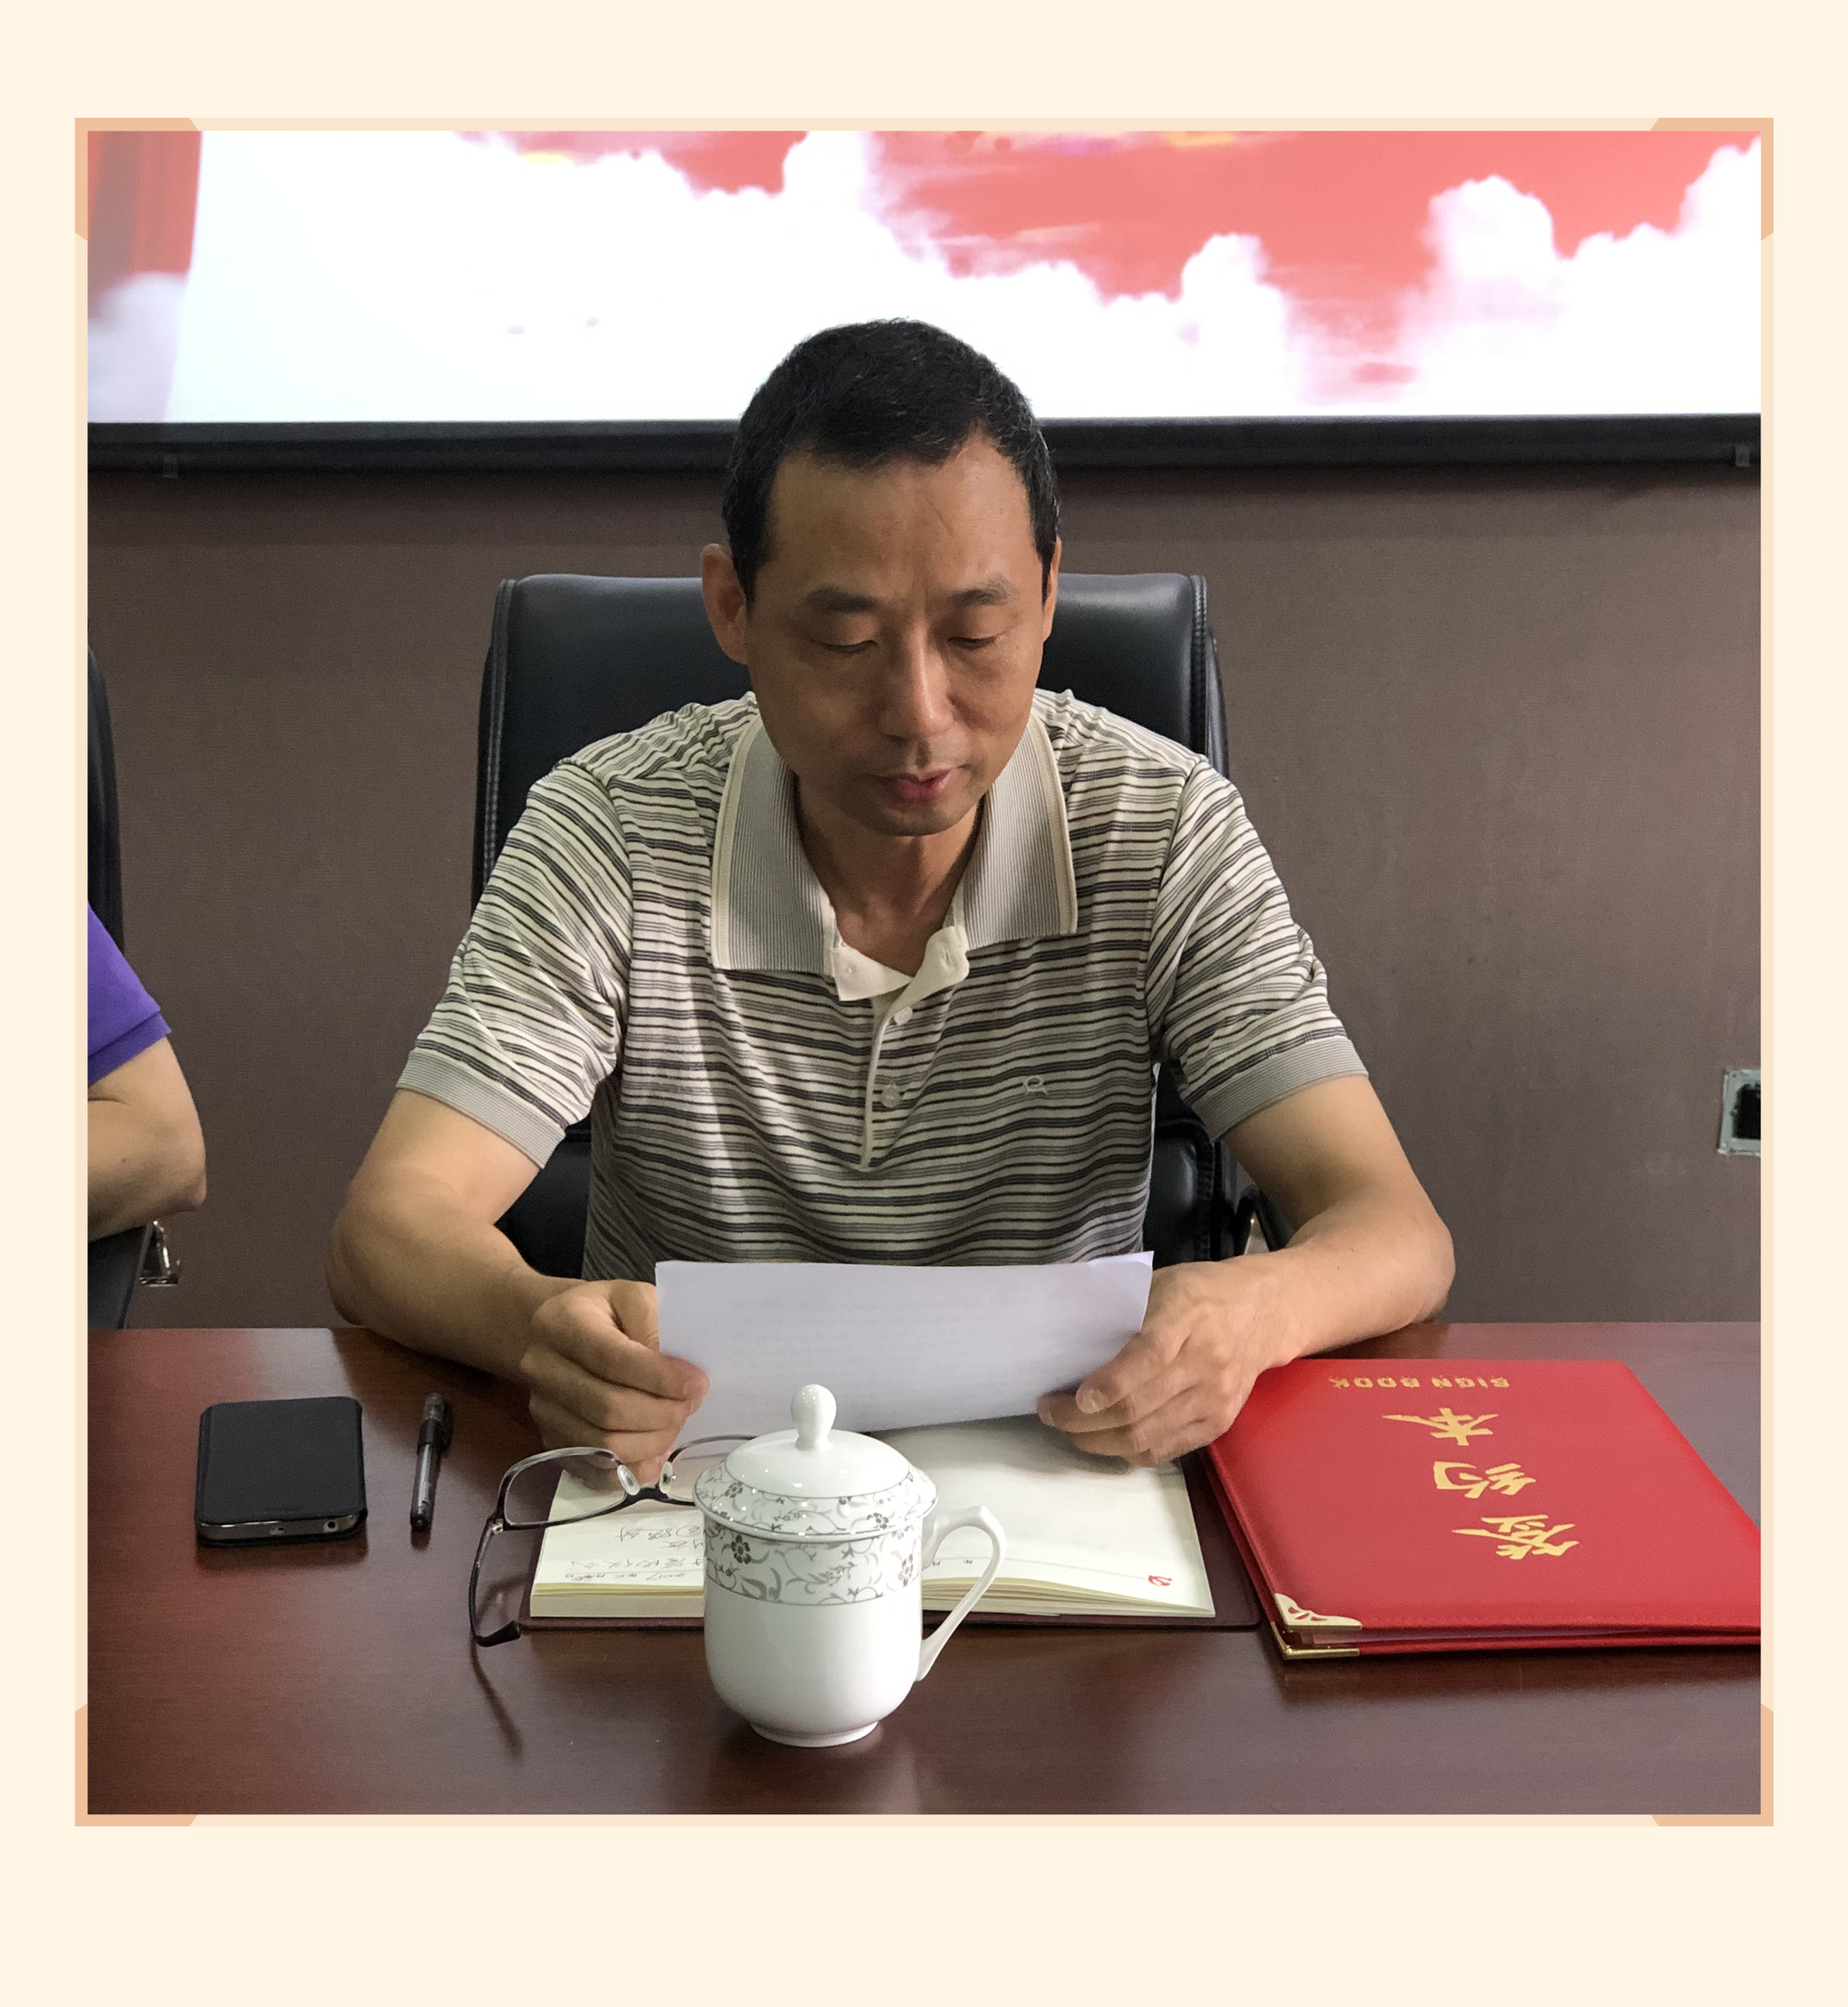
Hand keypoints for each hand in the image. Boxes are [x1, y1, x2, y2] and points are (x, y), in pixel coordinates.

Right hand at [517, 1280, 707, 1480]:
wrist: (561, 1332)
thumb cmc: (606, 1313)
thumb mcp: (632, 1297)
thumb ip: (654, 1325)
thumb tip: (677, 1373)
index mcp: (561, 1322)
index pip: (613, 1358)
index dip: (660, 1378)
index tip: (697, 1384)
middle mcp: (541, 1367)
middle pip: (607, 1407)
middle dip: (661, 1413)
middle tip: (691, 1405)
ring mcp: (542, 1408)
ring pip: (602, 1444)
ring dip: (651, 1442)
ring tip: (676, 1424)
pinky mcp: (549, 1439)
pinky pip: (594, 1469)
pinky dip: (632, 1467)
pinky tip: (656, 1453)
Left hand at [1036, 1260, 1288, 1465]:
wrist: (1263, 1312)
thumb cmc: (1201, 1292)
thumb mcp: (1161, 1283)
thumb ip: (1122, 1308)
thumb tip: (1069, 1339)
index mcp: (1188, 1315)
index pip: (1147, 1357)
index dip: (1108, 1384)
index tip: (1075, 1397)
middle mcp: (1205, 1361)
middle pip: (1137, 1408)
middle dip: (1083, 1420)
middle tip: (1050, 1413)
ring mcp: (1214, 1398)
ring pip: (1146, 1436)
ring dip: (1098, 1441)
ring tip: (1070, 1430)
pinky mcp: (1218, 1423)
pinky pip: (1165, 1450)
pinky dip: (1128, 1451)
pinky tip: (1105, 1438)